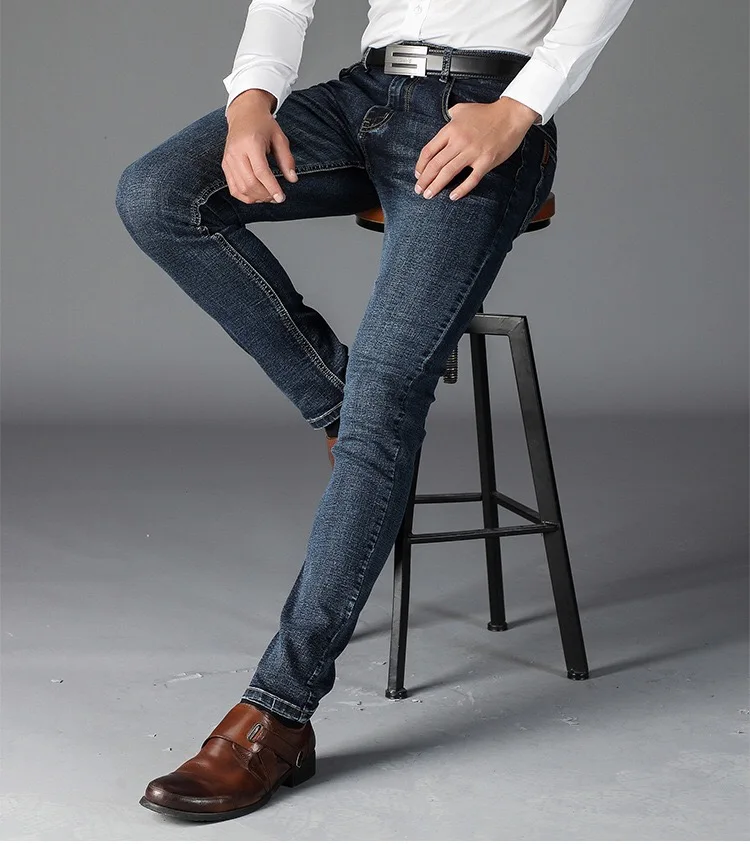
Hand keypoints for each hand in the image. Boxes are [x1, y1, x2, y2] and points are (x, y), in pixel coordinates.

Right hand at [223, 90, 297, 203]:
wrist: (244, 114)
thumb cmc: (263, 124)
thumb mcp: (280, 137)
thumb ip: (287, 159)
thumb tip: (293, 179)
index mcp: (251, 143)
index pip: (260, 172)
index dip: (271, 188)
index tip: (281, 198)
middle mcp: (236, 152)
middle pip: (250, 183)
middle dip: (265, 195)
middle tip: (277, 198)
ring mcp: (228, 160)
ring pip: (241, 189)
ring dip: (257, 198)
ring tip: (269, 197)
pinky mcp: (225, 165)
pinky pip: (233, 188)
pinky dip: (245, 197)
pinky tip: (257, 196)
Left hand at [414, 96, 539, 200]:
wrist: (511, 115)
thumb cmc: (487, 112)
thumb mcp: (463, 109)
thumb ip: (451, 115)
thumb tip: (446, 118)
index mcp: (450, 130)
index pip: (429, 151)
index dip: (421, 165)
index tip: (418, 174)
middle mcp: (459, 142)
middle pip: (436, 164)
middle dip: (424, 180)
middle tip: (419, 190)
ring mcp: (472, 152)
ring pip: (448, 172)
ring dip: (436, 186)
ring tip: (429, 195)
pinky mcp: (486, 161)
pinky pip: (471, 179)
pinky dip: (461, 189)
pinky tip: (453, 196)